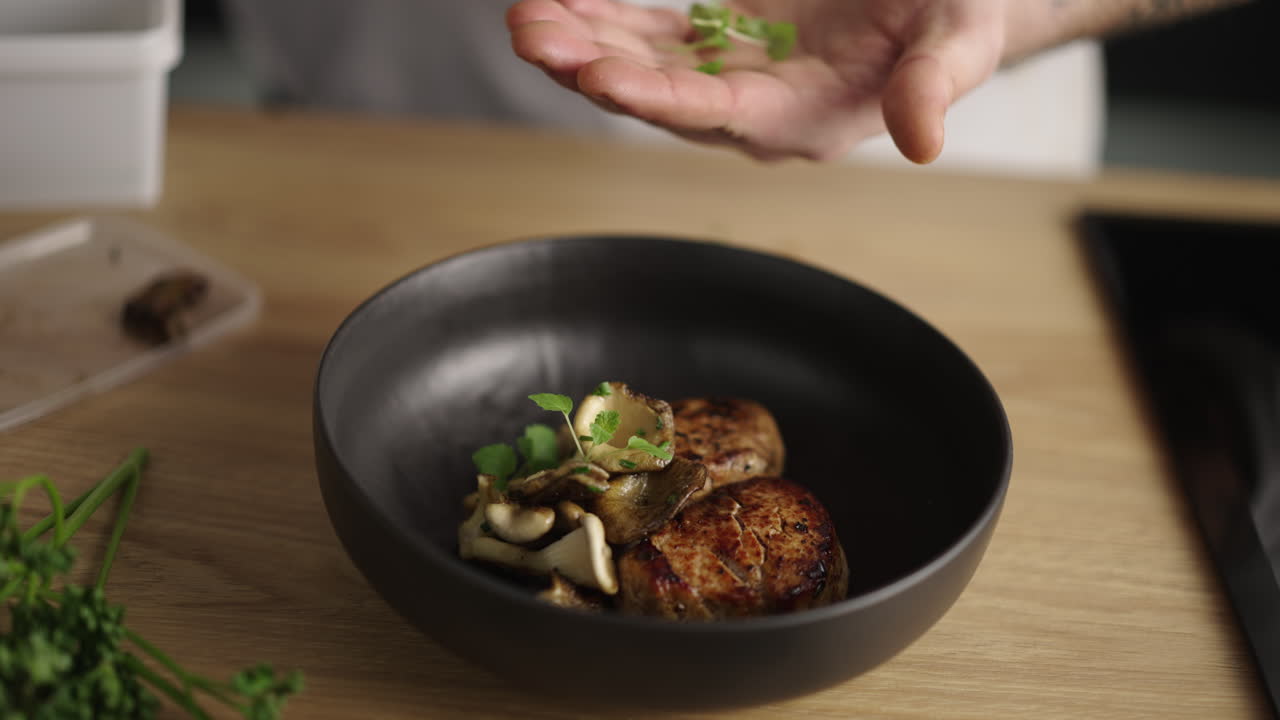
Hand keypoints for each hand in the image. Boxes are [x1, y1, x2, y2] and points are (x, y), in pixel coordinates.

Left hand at [506, 0, 1011, 162]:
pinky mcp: (726, 41)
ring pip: (644, 66)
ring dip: (584, 43)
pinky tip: (566, 2)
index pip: (717, 113)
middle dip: (592, 67)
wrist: (950, 3)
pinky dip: (608, 18)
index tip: (599, 76)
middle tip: (531, 34)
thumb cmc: (960, 18)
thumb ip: (935, 87)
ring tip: (527, 17)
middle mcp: (758, 110)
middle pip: (659, 96)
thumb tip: (923, 144)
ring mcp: (736, 76)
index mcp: (806, 121)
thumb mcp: (962, 42)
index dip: (657, 97)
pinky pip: (654, 36)